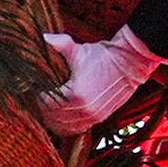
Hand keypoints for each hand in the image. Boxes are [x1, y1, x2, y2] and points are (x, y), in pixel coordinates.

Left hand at [38, 27, 165, 135]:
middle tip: (40, 97)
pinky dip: (67, 125)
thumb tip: (43, 37)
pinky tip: (63, 116)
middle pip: (52, 119)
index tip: (37, 88)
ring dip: (54, 119)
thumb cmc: (104, 56)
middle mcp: (84, 110)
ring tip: (50, 107)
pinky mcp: (99, 118)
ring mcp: (93, 117)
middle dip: (43, 109)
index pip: (46, 104)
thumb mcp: (79, 50)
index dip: (38, 97)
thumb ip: (59, 44)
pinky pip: (77, 129)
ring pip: (63, 127)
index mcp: (75, 95)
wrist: (130, 63)